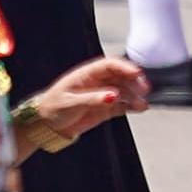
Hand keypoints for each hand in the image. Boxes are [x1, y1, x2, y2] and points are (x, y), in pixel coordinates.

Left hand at [23, 56, 150, 152]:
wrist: (48, 125)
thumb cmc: (53, 108)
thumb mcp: (71, 103)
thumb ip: (92, 99)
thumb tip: (113, 95)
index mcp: (86, 75)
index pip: (109, 65)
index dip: (124, 67)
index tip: (137, 73)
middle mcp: (97, 82)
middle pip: (121, 76)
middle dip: (134, 81)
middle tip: (144, 89)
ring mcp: (103, 94)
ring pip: (125, 90)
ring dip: (135, 95)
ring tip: (141, 104)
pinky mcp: (106, 108)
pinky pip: (123, 104)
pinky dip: (132, 105)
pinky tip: (140, 108)